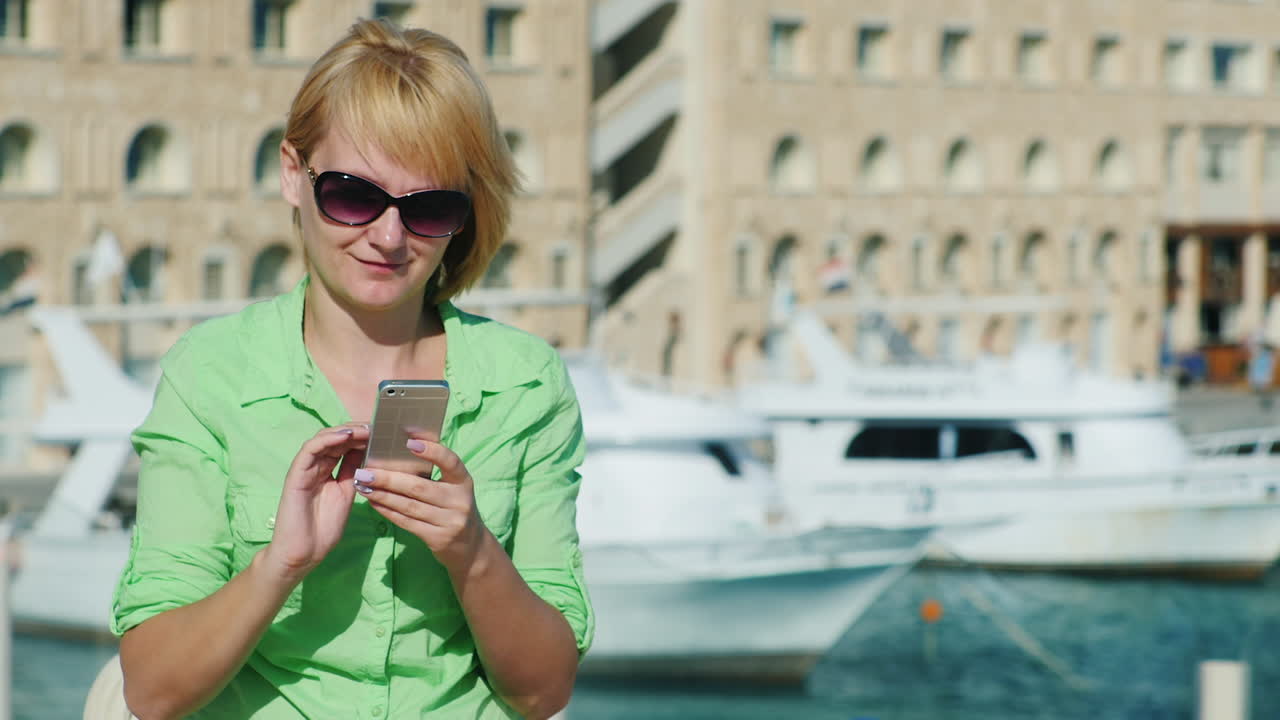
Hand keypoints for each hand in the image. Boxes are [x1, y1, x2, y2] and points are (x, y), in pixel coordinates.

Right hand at [261, 423, 369, 584]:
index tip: (383, 432)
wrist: (304, 552)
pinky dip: (327, 439)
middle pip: (336, 439)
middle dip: (357, 431)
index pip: (346, 447)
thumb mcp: (347, 494)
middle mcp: (316, 467)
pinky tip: (345, 436)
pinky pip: (310, 450)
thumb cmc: (325, 529)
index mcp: (328, 472)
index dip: (363, 437)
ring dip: (345, 431)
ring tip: (365, 428)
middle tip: (378, 425)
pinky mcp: (295, 474)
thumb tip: (372, 454)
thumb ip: (355, 473)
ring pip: (324, 439)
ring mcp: (305, 469)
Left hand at [353, 439, 486, 570]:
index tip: (409, 441)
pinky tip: (373, 502)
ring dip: (382, 495)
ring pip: (409, 506)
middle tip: (365, 471)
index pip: (451, 462)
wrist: (470, 546)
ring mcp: (450, 521)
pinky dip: (387, 511)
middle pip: (419, 487)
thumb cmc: (454, 507)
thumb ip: (435, 471)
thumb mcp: (454, 487)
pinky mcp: (437, 539)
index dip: (432, 450)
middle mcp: (459, 501)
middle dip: (389, 478)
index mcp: (463, 482)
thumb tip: (403, 447)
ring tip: (362, 485)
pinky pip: (407, 522)